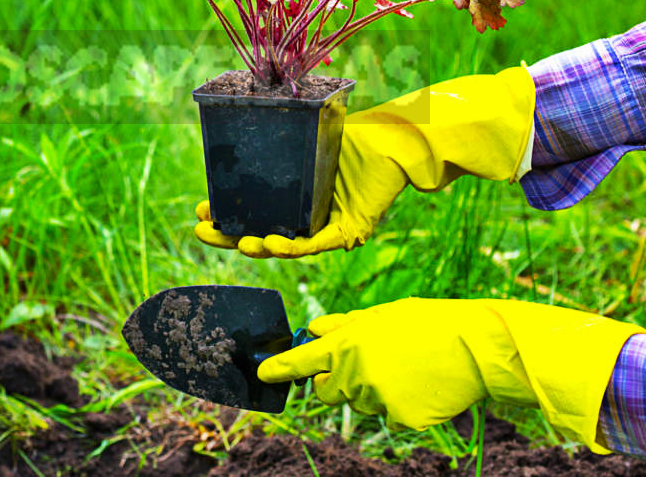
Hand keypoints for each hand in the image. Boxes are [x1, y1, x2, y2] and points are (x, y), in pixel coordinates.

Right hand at [194, 66, 535, 257]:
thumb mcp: (309, 133)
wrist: (398, 139)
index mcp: (296, 194)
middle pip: (262, 232)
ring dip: (255, 245)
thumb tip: (245, 107)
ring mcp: (327, 225)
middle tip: (200, 232)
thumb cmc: (357, 133)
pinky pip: (313, 244)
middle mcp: (309, 214)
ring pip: (284, 244)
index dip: (228, 213)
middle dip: (229, 237)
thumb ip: (281, 133)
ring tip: (236, 242)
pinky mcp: (347, 230)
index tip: (202, 210)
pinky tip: (267, 242)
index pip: (256, 209)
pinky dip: (289, 245)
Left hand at [256, 297, 643, 452]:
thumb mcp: (379, 316)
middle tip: (364, 364)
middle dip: (334, 382)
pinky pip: (388, 417)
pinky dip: (398, 406)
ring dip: (370, 391)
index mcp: (346, 345)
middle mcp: (355, 375)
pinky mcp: (400, 419)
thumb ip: (342, 326)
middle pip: (325, 391)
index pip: (301, 362)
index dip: (279, 369)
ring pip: (358, 404)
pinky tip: (419, 386)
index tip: (262, 373)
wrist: (474, 346)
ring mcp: (377, 400)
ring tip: (403, 369)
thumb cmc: (425, 324)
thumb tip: (314, 331)